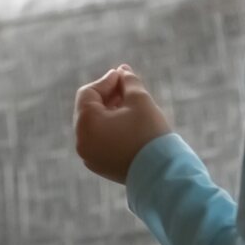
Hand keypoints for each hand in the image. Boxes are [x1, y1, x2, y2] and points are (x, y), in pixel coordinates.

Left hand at [73, 64, 173, 183]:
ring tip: (130, 103)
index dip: (106, 81)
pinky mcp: (100, 166)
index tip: (124, 76)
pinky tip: (128, 122)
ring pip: (94, 125)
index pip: (88, 93)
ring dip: (109, 111)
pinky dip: (110, 128)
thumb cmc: (149, 133)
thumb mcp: (140, 100)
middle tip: (127, 86)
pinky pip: (99, 140)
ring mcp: (89, 156)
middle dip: (108, 95)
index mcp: (86, 124)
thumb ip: (128, 81)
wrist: (162, 174)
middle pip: (89, 109)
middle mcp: (82, 142)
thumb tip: (122, 70)